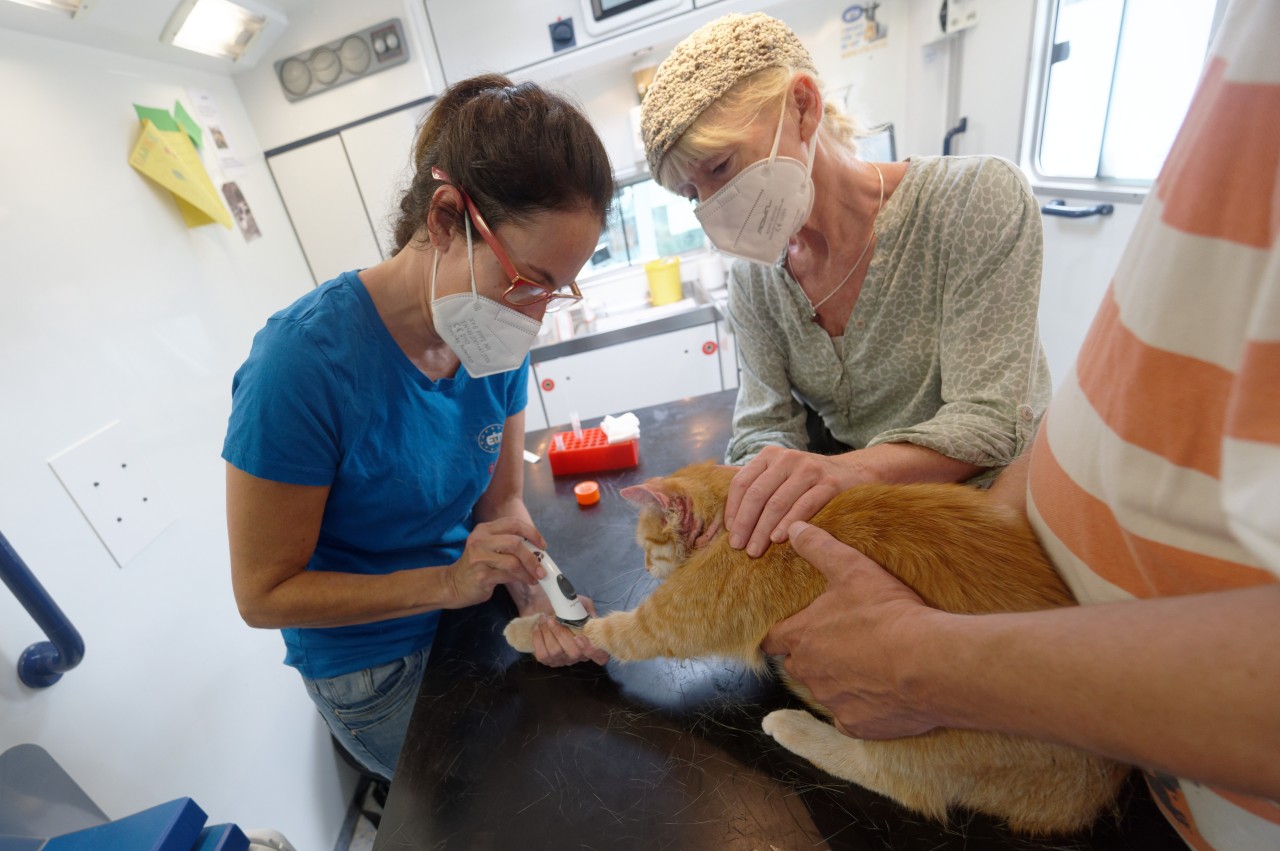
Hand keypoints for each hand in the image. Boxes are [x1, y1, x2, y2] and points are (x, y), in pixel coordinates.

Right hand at [446, 517, 545, 608]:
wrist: (453, 584)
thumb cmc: (476, 565)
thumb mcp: (489, 547)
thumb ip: (508, 544)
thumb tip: (537, 551)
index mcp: (484, 529)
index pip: (513, 523)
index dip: (531, 532)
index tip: (542, 545)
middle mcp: (480, 540)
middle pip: (515, 543)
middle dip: (532, 556)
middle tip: (541, 568)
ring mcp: (479, 558)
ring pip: (513, 561)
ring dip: (529, 571)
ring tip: (535, 578)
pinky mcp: (482, 575)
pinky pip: (508, 576)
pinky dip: (521, 579)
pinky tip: (526, 581)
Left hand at [527, 596, 610, 666]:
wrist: (544, 605)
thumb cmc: (565, 606)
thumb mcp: (581, 603)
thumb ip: (589, 610)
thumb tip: (589, 618)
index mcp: (591, 642)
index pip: (600, 657)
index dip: (591, 650)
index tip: (579, 637)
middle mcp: (579, 655)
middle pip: (574, 653)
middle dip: (561, 634)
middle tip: (552, 619)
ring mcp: (563, 659)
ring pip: (556, 652)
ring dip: (547, 633)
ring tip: (544, 619)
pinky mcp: (548, 660)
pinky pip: (543, 655)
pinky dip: (538, 640)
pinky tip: (537, 628)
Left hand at [725, 447, 861, 556]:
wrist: (853, 473)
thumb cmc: (807, 480)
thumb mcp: (779, 473)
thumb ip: (753, 480)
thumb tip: (716, 486)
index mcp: (769, 456)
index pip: (742, 482)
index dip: (733, 510)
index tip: (729, 533)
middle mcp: (787, 458)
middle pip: (757, 494)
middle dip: (745, 523)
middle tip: (738, 547)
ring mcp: (809, 469)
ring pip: (778, 503)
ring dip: (763, 530)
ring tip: (755, 550)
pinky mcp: (829, 484)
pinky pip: (804, 506)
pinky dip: (789, 524)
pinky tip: (779, 540)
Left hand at [762, 521, 941, 738]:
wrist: (929, 663)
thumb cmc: (888, 613)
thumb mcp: (853, 569)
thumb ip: (820, 548)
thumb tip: (794, 528)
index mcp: (802, 636)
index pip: (772, 639)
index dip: (778, 634)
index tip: (783, 632)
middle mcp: (810, 672)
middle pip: (797, 666)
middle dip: (810, 656)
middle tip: (835, 643)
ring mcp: (832, 701)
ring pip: (825, 691)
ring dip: (837, 680)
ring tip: (864, 665)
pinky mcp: (856, 725)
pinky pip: (849, 717)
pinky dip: (860, 707)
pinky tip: (880, 693)